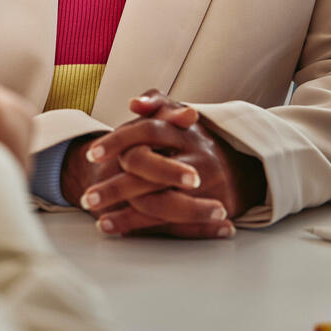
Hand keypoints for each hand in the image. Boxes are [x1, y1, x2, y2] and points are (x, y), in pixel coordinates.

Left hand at [83, 90, 264, 238]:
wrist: (241, 169)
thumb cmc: (195, 141)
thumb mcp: (180, 115)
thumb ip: (156, 102)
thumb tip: (134, 104)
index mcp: (183, 131)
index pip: (148, 130)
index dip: (118, 141)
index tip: (91, 154)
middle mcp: (196, 156)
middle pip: (152, 170)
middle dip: (117, 187)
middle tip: (89, 197)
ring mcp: (205, 185)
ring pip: (162, 202)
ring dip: (126, 214)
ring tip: (98, 217)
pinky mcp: (211, 210)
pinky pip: (174, 224)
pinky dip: (144, 227)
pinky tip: (116, 228)